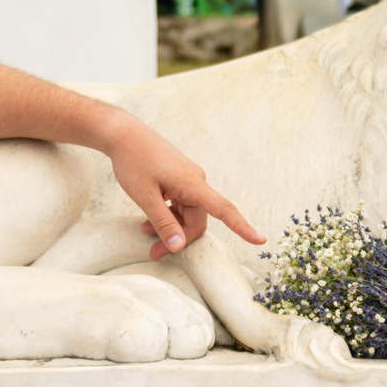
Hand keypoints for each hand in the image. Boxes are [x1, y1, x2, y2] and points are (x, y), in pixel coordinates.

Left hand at [110, 119, 264, 257]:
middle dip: (179, 238)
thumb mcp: (144, 196)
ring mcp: (189, 180)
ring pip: (188, 214)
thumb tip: (178, 246)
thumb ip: (162, 222)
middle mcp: (196, 182)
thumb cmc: (133, 162)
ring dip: (171, 227)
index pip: (224, 209)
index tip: (260, 240)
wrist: (125, 134)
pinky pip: (182, 204)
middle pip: (198, 220)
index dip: (242, 227)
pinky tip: (149, 221)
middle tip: (154, 252)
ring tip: (145, 232)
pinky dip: (169, 215)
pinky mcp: (181, 179)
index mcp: (192, 184)